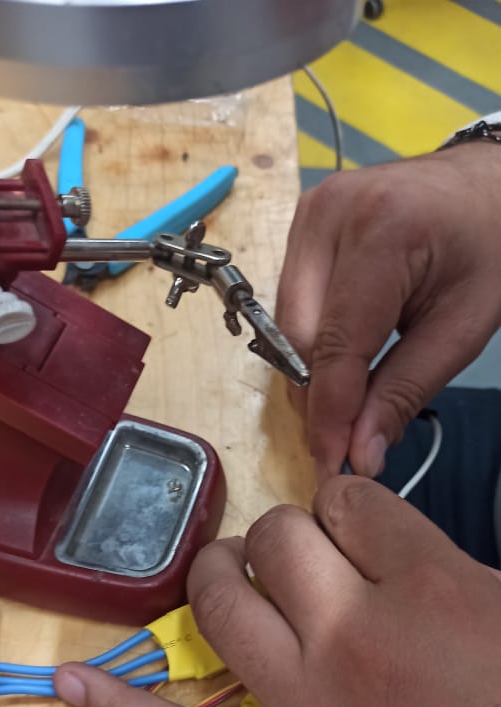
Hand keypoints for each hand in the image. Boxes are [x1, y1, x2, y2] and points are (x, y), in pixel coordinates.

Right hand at [276, 145, 500, 477]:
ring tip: (354, 400)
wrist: (489, 184)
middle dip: (319, 397)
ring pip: (285, 326)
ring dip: (313, 373)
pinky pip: (291, 304)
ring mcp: (309, 213)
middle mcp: (329, 214)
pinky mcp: (302, 223)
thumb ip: (405, 392)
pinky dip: (312, 344)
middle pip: (297, 338)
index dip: (329, 414)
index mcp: (383, 231)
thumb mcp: (463, 329)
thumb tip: (358, 455)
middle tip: (349, 441)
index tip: (331, 464)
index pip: (334, 345)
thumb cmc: (490, 247)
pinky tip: (345, 362)